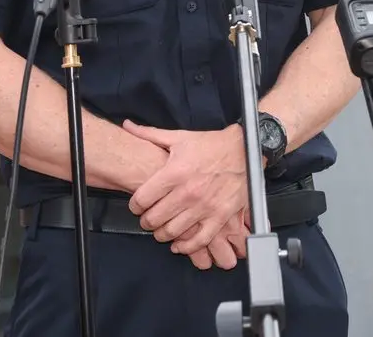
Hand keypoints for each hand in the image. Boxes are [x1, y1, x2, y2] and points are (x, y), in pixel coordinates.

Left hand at [123, 121, 248, 263]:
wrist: (245, 149)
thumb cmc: (212, 145)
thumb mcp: (179, 137)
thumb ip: (150, 134)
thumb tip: (128, 126)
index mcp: (174, 172)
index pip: (142, 199)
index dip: (134, 205)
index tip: (137, 205)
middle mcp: (187, 192)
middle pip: (154, 219)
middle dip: (146, 221)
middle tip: (147, 218)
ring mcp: (204, 207)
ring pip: (172, 232)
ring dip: (162, 234)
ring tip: (161, 229)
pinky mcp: (220, 216)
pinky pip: (199, 240)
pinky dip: (186, 247)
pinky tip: (179, 244)